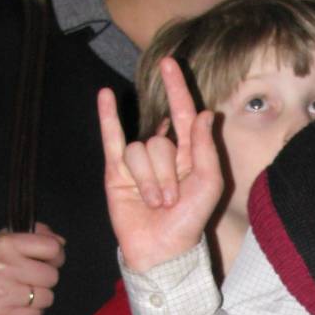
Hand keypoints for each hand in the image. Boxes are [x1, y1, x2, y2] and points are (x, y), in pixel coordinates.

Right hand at [0, 222, 64, 314]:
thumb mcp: (4, 240)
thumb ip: (35, 236)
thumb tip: (61, 243)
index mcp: (6, 244)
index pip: (51, 247)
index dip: (55, 256)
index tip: (47, 260)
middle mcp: (4, 267)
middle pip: (52, 276)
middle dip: (44, 279)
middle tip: (28, 279)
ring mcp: (2, 293)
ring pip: (46, 298)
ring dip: (38, 298)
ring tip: (21, 293)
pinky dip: (30, 313)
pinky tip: (15, 306)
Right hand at [99, 57, 223, 273]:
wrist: (162, 250)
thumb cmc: (190, 221)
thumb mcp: (209, 185)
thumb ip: (205, 148)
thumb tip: (203, 113)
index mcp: (188, 153)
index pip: (182, 113)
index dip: (176, 88)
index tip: (168, 64)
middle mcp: (163, 153)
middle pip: (159, 141)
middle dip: (166, 173)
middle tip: (171, 201)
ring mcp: (139, 162)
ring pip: (139, 151)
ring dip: (149, 181)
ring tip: (155, 204)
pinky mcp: (117, 172)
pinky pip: (112, 139)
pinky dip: (108, 118)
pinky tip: (106, 96)